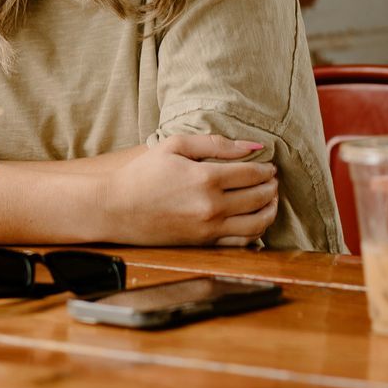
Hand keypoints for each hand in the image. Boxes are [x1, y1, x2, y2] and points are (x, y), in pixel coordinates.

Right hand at [99, 134, 279, 246]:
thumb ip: (216, 143)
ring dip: (270, 210)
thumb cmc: (142, 174)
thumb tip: (253, 145)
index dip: (266, 169)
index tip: (269, 166)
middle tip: (272, 181)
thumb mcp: (175, 146)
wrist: (115, 209)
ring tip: (270, 200)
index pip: (253, 173)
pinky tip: (255, 221)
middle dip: (271, 187)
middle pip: (260, 197)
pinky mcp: (203, 244)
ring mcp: (209, 229)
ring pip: (257, 223)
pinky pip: (241, 243)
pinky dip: (256, 232)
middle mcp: (212, 206)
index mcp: (206, 178)